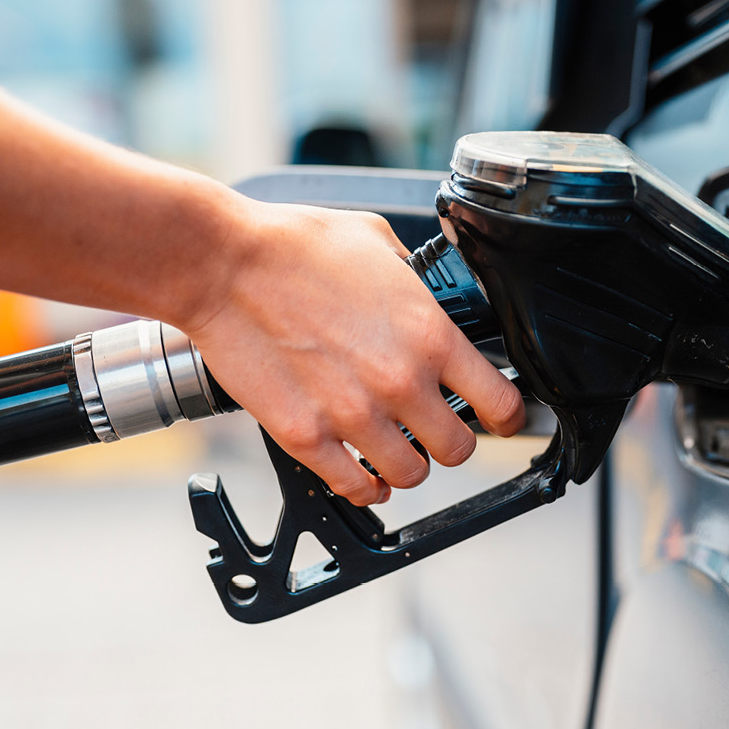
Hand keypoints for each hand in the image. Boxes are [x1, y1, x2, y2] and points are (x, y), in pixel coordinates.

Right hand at [187, 201, 525, 505]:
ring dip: (408, 465)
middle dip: (451, 441)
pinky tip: (364, 474)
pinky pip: (355, 487)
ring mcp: (353, 415)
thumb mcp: (378, 242)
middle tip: (435, 429)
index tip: (498, 416)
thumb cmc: (293, 246)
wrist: (222, 264)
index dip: (507, 415)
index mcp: (429, 336)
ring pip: (410, 475)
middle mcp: (400, 383)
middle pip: (458, 450)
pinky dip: (365, 487)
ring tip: (395, 448)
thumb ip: (415, 281)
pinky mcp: (307, 436)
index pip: (501, 404)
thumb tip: (427, 299)